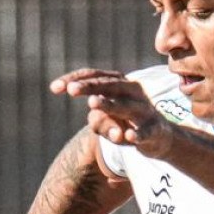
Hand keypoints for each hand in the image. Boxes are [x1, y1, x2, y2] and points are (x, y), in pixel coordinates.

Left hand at [51, 69, 175, 155]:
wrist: (159, 138)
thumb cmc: (127, 123)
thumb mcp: (108, 120)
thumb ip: (97, 120)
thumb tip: (94, 114)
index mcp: (119, 84)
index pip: (94, 76)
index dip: (75, 79)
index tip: (54, 88)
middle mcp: (133, 92)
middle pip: (109, 86)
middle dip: (90, 87)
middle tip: (71, 90)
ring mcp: (145, 110)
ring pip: (125, 107)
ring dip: (110, 105)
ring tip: (93, 104)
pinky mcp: (155, 129)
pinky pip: (145, 132)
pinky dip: (137, 134)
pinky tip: (128, 136)